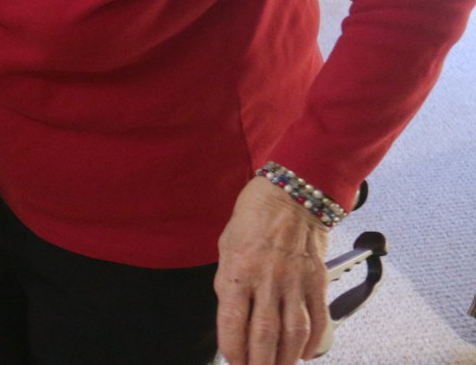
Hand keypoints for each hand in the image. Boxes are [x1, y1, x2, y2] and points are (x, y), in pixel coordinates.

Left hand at [215, 175, 331, 364]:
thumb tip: (232, 314)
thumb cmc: (253, 217)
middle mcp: (266, 280)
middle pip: (263, 334)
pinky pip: (317, 319)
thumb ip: (229, 281)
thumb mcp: (226, 246)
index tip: (233, 361)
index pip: (232, 321)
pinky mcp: (317, 281)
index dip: (233, 348)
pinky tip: (304, 353)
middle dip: (259, 361)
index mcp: (238, 270)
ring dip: (285, 357)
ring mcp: (294, 282)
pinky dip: (312, 341)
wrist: (292, 195)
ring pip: (292, 332)